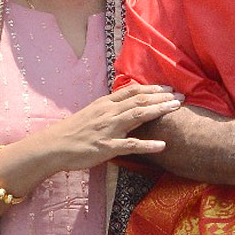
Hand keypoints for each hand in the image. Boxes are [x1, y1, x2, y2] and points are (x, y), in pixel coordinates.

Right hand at [28, 84, 181, 172]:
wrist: (53, 146)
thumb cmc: (73, 131)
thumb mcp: (92, 112)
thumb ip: (110, 107)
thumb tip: (127, 102)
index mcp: (105, 103)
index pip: (133, 91)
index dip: (153, 88)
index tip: (169, 87)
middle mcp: (109, 112)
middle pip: (140, 100)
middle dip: (162, 97)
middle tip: (182, 96)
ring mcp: (108, 129)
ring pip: (138, 116)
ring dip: (159, 111)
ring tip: (177, 109)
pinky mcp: (106, 147)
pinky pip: (130, 145)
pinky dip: (147, 145)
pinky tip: (162, 145)